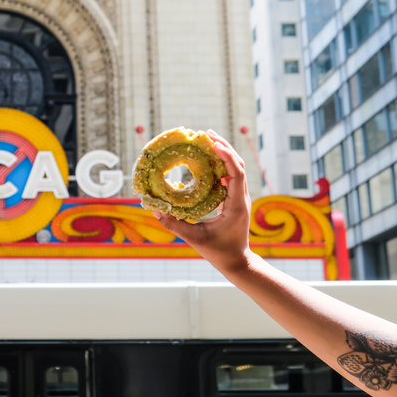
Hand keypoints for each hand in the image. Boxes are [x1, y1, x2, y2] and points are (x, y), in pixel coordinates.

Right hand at [153, 130, 253, 274]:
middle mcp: (241, 198)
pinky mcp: (234, 200)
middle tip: (207, 134)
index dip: (226, 156)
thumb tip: (155, 209)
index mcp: (236, 205)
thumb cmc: (219, 252)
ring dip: (224, 153)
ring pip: (236, 169)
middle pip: (238, 165)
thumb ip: (175, 224)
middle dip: (224, 147)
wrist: (237, 262)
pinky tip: (208, 158)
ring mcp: (239, 198)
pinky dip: (221, 164)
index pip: (236, 173)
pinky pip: (230, 176)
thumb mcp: (195, 239)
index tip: (213, 143)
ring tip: (208, 140)